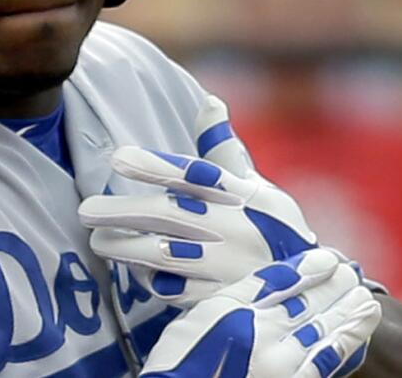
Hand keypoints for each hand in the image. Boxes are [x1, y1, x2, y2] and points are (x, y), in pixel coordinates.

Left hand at [79, 95, 318, 304]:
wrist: (315, 287)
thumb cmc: (274, 227)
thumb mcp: (258, 188)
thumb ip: (224, 150)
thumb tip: (209, 101)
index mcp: (241, 193)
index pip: (193, 173)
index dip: (155, 164)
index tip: (117, 157)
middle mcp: (235, 226)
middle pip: (169, 214)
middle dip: (123, 211)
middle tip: (86, 211)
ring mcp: (229, 266)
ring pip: (166, 254)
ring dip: (127, 248)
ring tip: (97, 242)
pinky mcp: (224, 299)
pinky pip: (178, 290)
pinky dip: (153, 280)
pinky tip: (134, 272)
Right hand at [140, 249, 380, 377]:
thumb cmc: (183, 358)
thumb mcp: (207, 313)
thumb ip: (247, 290)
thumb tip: (285, 273)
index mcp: (243, 314)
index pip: (289, 284)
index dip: (313, 270)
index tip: (330, 258)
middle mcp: (268, 340)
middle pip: (312, 308)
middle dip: (338, 291)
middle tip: (355, 276)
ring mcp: (283, 368)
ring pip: (326, 336)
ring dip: (350, 318)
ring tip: (369, 304)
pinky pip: (325, 365)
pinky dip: (343, 348)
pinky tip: (354, 338)